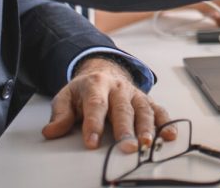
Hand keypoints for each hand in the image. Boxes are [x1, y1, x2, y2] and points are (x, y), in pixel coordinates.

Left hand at [42, 56, 176, 152]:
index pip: (95, 104)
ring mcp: (134, 94)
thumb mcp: (66, 97)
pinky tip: (168, 135)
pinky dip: (165, 123)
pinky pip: (158, 111)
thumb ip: (59, 114)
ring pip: (143, 110)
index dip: (93, 124)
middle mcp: (118, 88)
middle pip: (122, 109)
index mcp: (96, 85)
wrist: (104, 72)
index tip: (92, 142)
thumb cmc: (85, 90)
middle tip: (126, 147)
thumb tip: (51, 131)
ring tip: (146, 143)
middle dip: (125, 129)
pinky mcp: (146, 101)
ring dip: (146, 128)